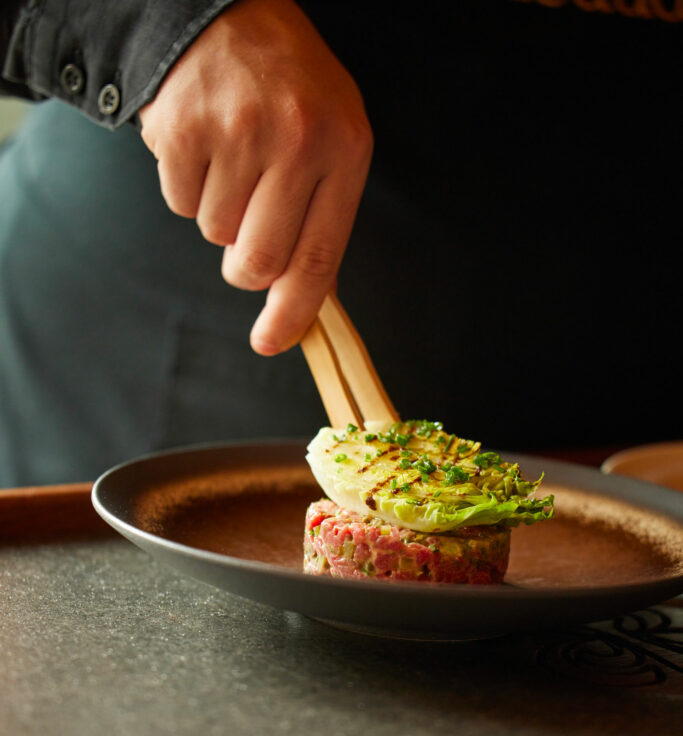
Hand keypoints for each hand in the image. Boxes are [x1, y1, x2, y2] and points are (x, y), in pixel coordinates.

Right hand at [139, 0, 372, 353]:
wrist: (227, 10)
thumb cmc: (287, 85)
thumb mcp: (333, 136)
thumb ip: (326, 215)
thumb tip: (310, 298)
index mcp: (345, 150)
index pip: (318, 258)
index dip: (292, 312)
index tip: (273, 343)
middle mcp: (297, 142)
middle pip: (257, 261)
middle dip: (245, 265)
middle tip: (246, 231)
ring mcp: (238, 134)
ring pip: (213, 234)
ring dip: (218, 213)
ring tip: (230, 159)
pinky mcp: (184, 130)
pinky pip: (179, 204)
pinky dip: (187, 187)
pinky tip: (203, 145)